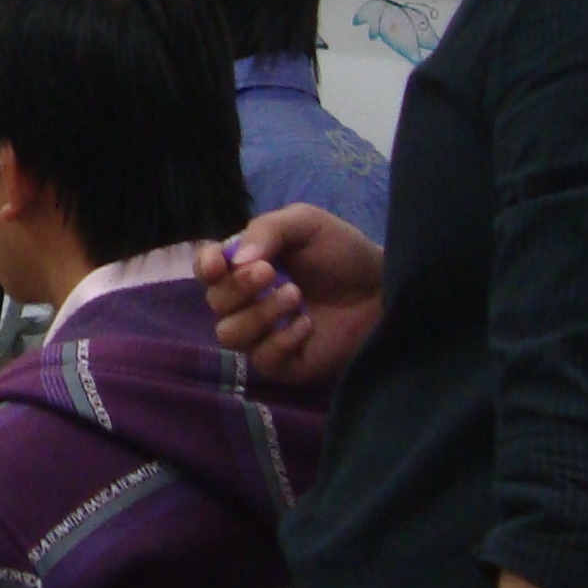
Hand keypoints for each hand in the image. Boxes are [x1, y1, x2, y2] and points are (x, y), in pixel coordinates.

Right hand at [197, 204, 385, 388]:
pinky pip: (261, 359)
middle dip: (238, 286)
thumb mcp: (305, 223)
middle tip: (271, 272)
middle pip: (214, 303)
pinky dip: (281, 340)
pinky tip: (307, 324)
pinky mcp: (284, 364)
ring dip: (258, 314)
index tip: (220, 264)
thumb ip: (266, 230)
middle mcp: (247, 302)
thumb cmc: (343, 253)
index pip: (206, 271)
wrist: (383, 288)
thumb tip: (235, 260)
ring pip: (229, 335)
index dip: (205, 267)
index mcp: (245, 266)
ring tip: (295, 296)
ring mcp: (263, 335)